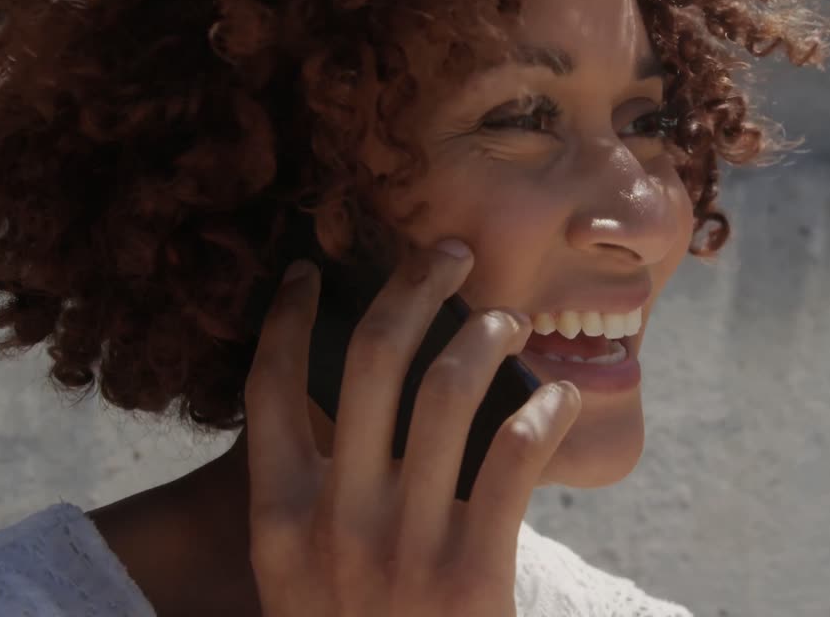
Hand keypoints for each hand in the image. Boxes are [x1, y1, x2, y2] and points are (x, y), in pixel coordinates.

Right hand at [243, 242, 580, 615]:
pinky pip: (515, 458)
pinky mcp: (473, 569)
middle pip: (372, 360)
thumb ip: (312, 493)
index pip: (269, 386)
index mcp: (279, 516)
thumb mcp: (302, 575)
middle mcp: (334, 518)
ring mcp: (403, 543)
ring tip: (509, 323)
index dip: (291, 315)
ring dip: (486, 337)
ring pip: (449, 391)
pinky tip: (559, 397)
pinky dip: (545, 414)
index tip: (316, 271)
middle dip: (413, 287)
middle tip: (450, 254)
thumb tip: (352, 397)